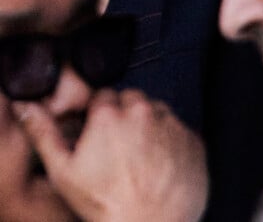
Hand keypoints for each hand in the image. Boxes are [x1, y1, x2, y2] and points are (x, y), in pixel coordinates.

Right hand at [14, 88, 207, 221]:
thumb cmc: (106, 206)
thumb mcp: (64, 172)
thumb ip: (45, 133)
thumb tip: (29, 108)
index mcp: (111, 114)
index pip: (104, 96)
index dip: (99, 117)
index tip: (99, 134)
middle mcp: (144, 111)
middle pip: (132, 100)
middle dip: (124, 118)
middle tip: (118, 150)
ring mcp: (171, 124)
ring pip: (157, 113)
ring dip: (149, 128)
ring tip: (140, 161)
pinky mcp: (194, 138)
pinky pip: (180, 131)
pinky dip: (171, 143)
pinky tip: (160, 166)